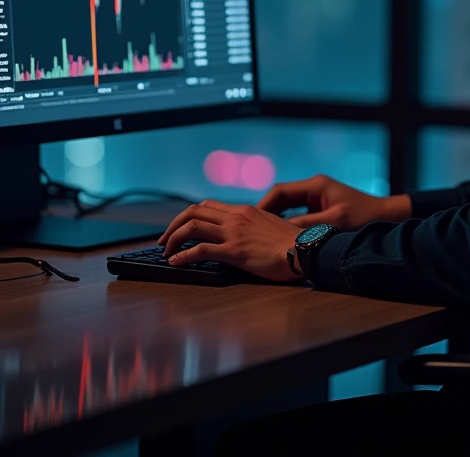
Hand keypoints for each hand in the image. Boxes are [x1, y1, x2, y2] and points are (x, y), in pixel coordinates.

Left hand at [157, 199, 301, 282]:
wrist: (305, 250)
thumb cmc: (293, 245)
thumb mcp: (271, 227)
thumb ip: (255, 226)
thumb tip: (245, 236)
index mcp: (245, 210)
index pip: (208, 205)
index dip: (189, 215)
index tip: (181, 227)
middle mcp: (236, 217)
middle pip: (194, 211)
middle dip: (173, 224)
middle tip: (164, 239)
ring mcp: (234, 233)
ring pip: (192, 226)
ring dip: (173, 238)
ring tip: (165, 251)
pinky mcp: (234, 251)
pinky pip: (201, 250)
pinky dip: (183, 256)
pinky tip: (176, 263)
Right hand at [257, 174, 410, 231]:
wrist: (387, 217)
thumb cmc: (364, 218)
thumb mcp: (334, 223)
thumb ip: (307, 226)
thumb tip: (279, 233)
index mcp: (315, 186)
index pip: (280, 191)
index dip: (264, 206)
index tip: (252, 221)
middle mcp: (314, 189)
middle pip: (281, 199)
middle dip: (266, 214)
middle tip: (251, 230)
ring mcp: (318, 199)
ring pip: (288, 208)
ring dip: (276, 220)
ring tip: (261, 236)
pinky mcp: (322, 210)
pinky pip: (298, 215)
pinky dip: (288, 225)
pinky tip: (280, 239)